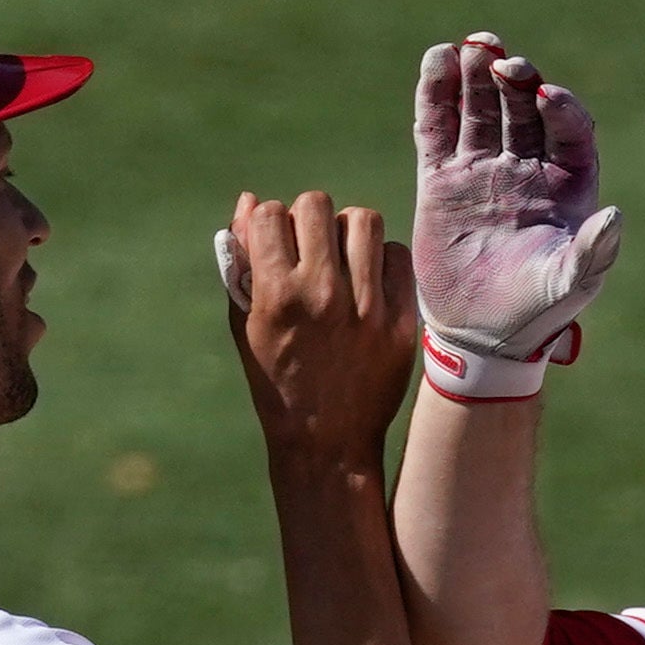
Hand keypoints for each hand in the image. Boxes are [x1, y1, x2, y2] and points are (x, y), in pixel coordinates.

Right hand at [219, 190, 417, 467]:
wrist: (326, 442)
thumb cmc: (277, 380)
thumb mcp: (247, 325)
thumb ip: (243, 262)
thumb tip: (249, 202)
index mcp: (276, 296)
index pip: (271, 213)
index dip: (271, 223)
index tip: (277, 247)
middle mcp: (322, 295)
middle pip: (318, 205)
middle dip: (309, 220)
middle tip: (312, 250)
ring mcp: (366, 308)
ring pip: (363, 220)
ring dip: (349, 232)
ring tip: (344, 260)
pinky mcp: (401, 321)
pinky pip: (396, 255)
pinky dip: (382, 262)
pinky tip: (370, 284)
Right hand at [404, 33, 623, 393]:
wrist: (480, 335)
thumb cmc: (535, 310)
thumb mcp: (570, 285)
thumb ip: (593, 252)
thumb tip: (615, 216)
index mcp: (567, 183)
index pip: (569, 129)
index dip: (560, 108)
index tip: (545, 97)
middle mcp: (526, 167)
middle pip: (522, 107)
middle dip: (515, 79)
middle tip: (502, 60)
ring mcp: (481, 169)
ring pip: (481, 108)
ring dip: (476, 74)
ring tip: (469, 46)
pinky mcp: (441, 179)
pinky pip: (438, 127)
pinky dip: (437, 94)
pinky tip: (437, 60)